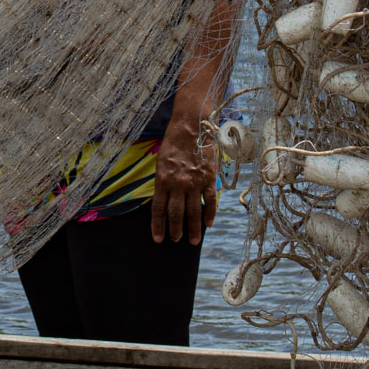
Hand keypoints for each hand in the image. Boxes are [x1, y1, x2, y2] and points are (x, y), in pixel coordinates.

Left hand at [150, 121, 218, 246]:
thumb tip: (164, 201)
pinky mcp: (209, 179)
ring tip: (193, 241)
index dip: (158, 226)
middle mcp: (178, 184)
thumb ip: (163, 183)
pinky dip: (210, 214)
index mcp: (162, 180)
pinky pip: (210, 201)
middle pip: (176, 214)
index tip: (158, 239)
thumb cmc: (173, 143)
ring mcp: (194, 183)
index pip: (158, 209)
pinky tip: (208, 224)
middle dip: (175, 230)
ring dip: (193, 228)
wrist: (191, 128)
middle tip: (176, 241)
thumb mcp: (161, 163)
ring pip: (193, 212)